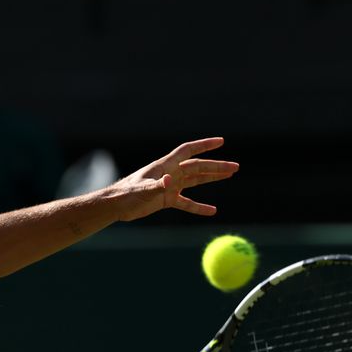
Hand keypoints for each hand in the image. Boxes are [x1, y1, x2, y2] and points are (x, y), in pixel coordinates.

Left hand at [111, 137, 238, 221]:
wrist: (116, 206)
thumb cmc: (126, 194)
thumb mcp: (142, 189)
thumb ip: (157, 185)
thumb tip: (168, 181)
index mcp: (165, 165)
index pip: (188, 151)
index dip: (204, 145)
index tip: (221, 141)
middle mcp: (170, 173)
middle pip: (197, 167)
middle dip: (216, 166)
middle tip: (235, 167)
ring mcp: (169, 186)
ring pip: (195, 180)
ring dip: (212, 178)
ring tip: (230, 174)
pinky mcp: (167, 199)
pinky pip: (187, 202)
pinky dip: (199, 206)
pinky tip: (212, 210)